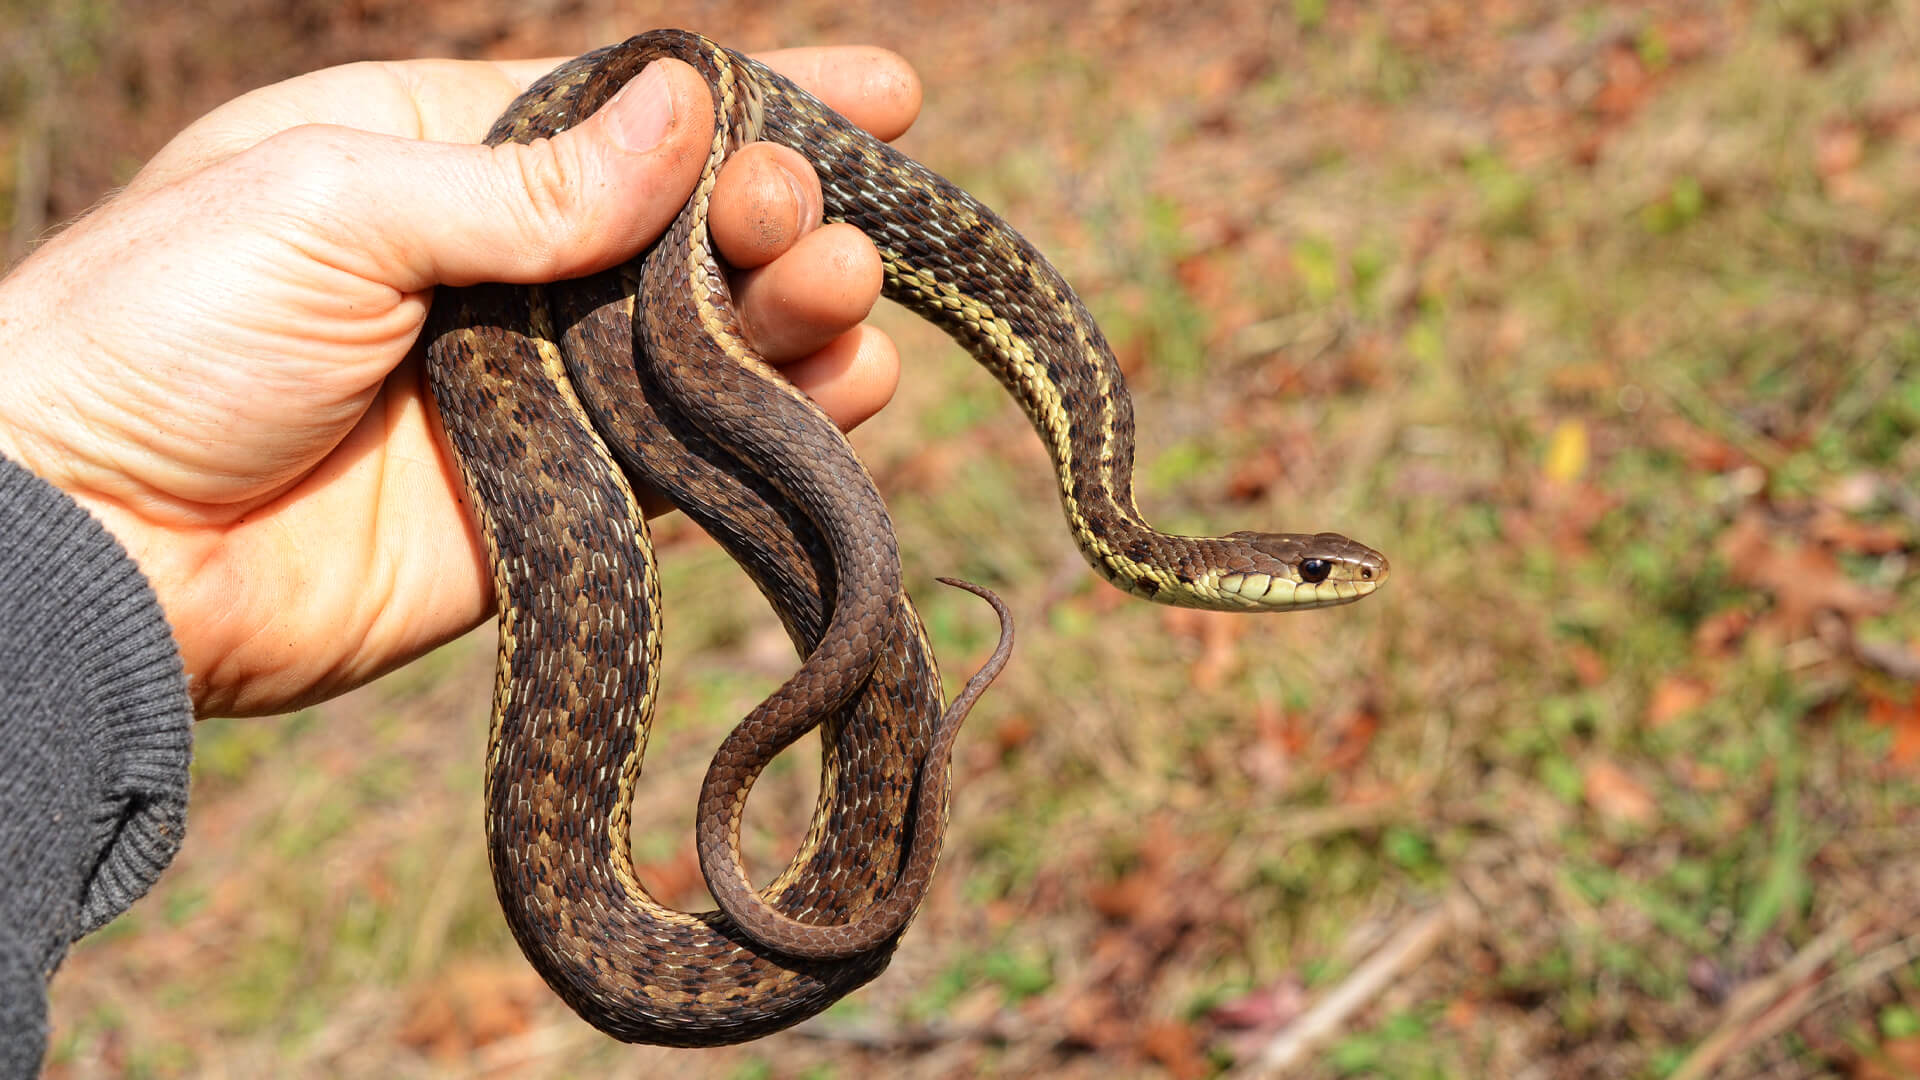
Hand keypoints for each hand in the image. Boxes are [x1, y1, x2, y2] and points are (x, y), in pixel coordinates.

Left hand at [0, 46, 921, 716]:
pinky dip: (780, 422)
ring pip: (714, 341)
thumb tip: (687, 110)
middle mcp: (510, 267)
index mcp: (441, 154)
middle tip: (808, 221)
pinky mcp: (566, 502)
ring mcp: (542, 388)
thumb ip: (526, 184)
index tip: (886, 94)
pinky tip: (848, 388)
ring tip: (844, 289)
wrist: (90, 549)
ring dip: (798, 311)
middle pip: (692, 227)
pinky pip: (698, 455)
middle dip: (777, 210)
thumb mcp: (333, 205)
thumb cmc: (163, 331)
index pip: (630, 111)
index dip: (758, 99)